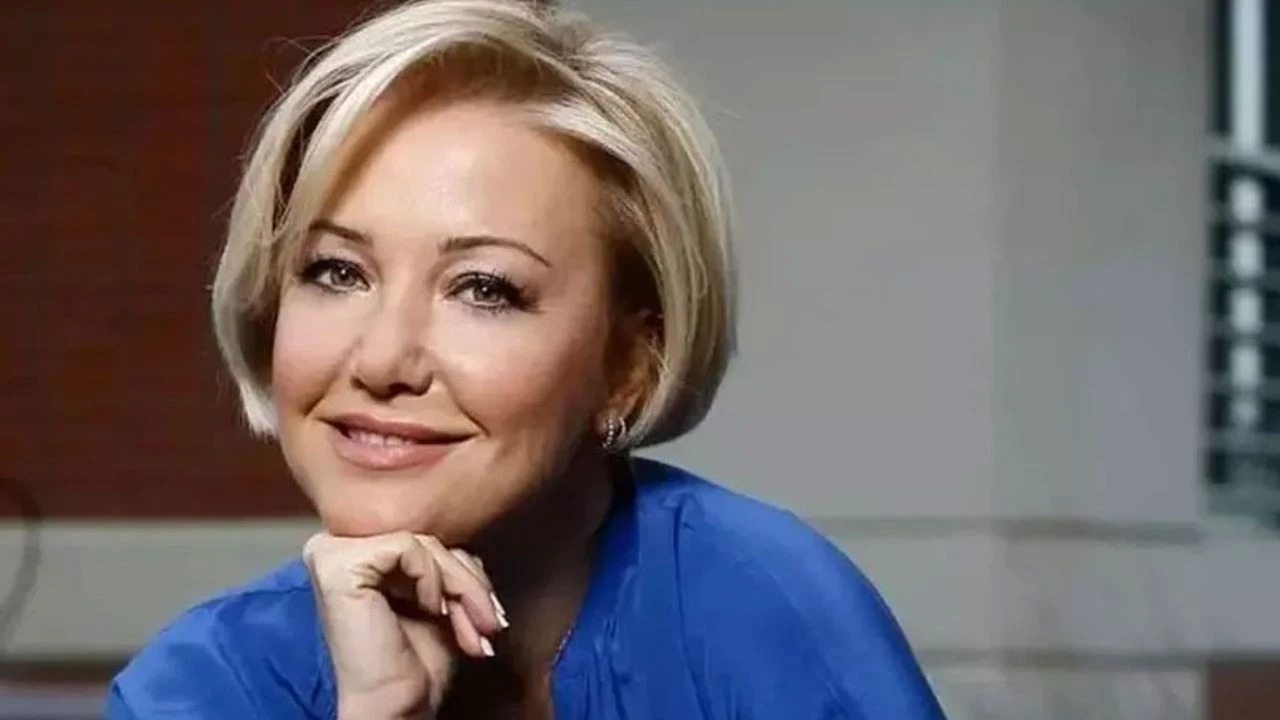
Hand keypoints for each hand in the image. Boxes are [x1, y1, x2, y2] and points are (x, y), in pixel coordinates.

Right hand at [303, 532, 508, 718]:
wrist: (395, 706)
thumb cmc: (415, 661)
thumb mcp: (441, 596)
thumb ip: (447, 559)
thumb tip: (476, 520)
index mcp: (355, 552)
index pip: (424, 537)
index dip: (463, 571)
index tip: (488, 612)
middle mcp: (334, 546)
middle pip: (426, 537)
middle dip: (468, 582)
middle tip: (488, 623)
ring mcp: (329, 553)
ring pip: (424, 542)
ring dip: (462, 587)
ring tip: (472, 629)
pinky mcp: (336, 564)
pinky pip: (407, 547)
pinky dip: (432, 579)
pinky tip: (430, 611)